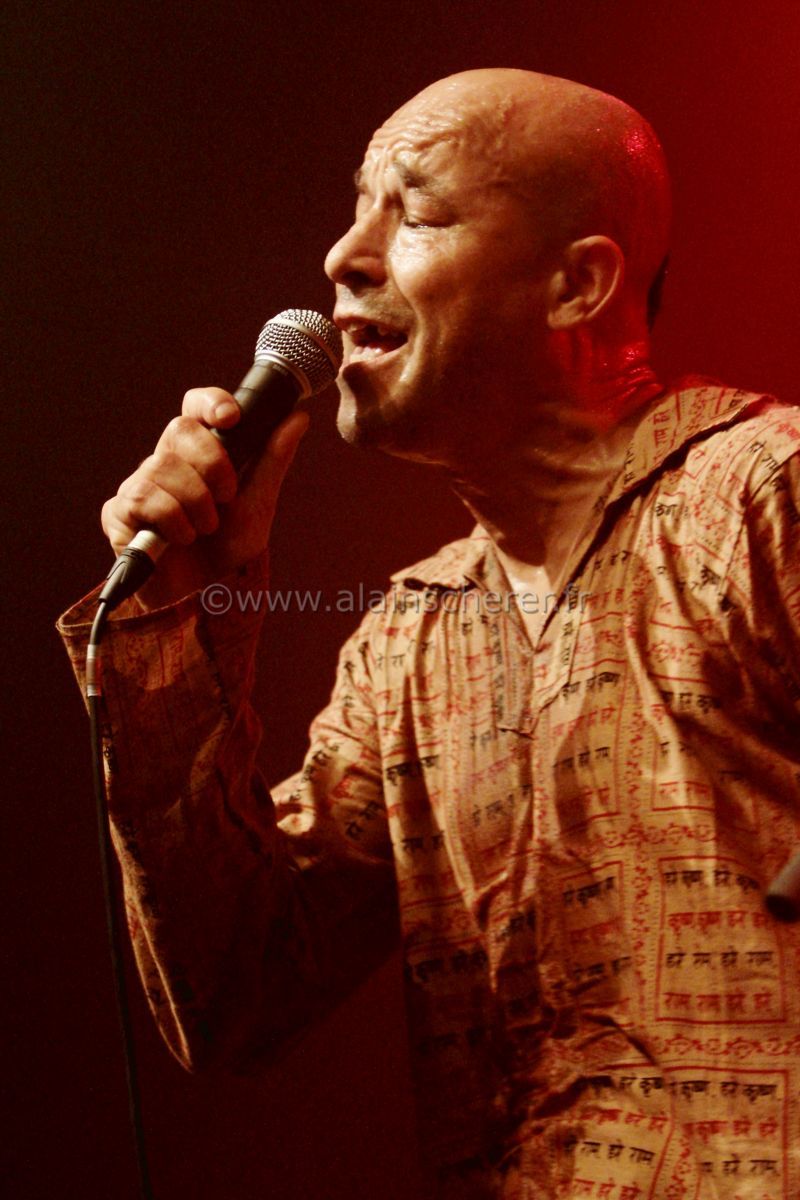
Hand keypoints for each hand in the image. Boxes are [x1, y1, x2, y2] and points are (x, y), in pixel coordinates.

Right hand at [101, 387, 308, 608]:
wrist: (206, 597)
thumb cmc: (228, 549)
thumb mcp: (258, 503)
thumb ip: (273, 460)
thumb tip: (298, 418)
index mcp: (197, 453)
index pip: (195, 407)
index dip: (210, 403)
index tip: (231, 418)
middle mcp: (165, 462)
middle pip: (179, 429)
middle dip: (212, 464)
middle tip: (227, 497)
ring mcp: (139, 485)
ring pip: (163, 468)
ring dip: (196, 505)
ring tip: (204, 529)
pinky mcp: (119, 512)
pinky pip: (144, 499)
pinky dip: (173, 522)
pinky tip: (180, 540)